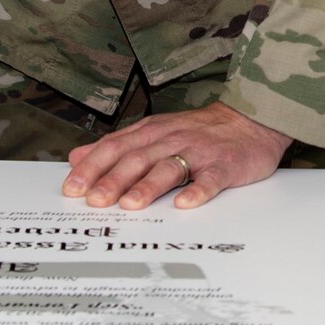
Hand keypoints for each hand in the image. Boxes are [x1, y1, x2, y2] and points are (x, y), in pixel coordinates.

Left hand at [63, 102, 291, 210]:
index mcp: (152, 132)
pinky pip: (211, 178)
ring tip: (131, 204)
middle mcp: (172, 139)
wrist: (252, 119)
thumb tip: (77, 157)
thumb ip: (116, 145)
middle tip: (95, 201)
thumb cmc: (200, 131)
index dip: (93, 168)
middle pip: (138, 158)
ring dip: (149, 186)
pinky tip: (185, 204)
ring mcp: (200, 152)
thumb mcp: (154, 131)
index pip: (115, 148)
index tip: (72, 188)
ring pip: (170, 167)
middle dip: (114, 180)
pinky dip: (198, 190)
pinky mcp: (226, 165)